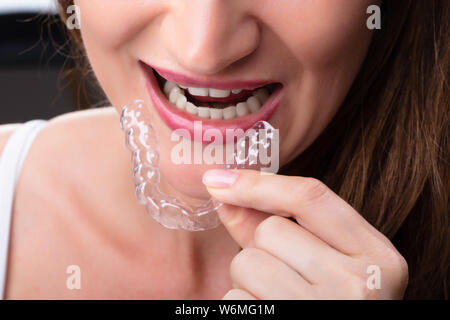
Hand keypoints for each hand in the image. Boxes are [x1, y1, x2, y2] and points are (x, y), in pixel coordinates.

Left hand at [202, 169, 408, 299]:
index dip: (258, 184)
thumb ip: (283, 227)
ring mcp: (324, 310)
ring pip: (247, 264)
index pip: (310, 197)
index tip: (218, 181)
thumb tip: (226, 192)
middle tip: (285, 276)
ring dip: (248, 280)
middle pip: (270, 231)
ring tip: (278, 298)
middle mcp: (359, 285)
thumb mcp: (332, 265)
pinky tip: (269, 313)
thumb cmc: (334, 304)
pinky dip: (242, 304)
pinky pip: (236, 298)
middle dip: (262, 248)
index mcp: (377, 257)